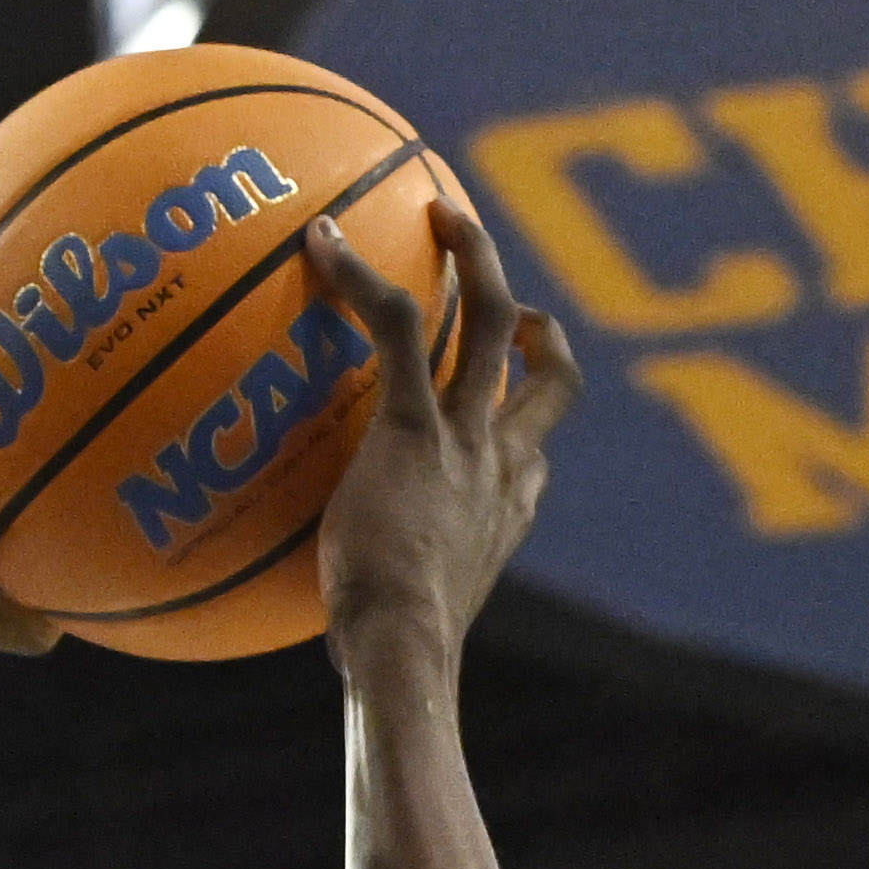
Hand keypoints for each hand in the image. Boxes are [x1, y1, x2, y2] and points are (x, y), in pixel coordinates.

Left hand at [300, 194, 578, 664]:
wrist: (407, 651)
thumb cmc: (392, 659)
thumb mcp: (406, 630)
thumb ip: (385, 612)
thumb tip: (337, 652)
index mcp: (514, 506)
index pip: (536, 441)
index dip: (526, 409)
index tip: (501, 391)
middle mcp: (507, 458)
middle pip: (546, 363)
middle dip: (526, 309)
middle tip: (488, 275)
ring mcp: (469, 435)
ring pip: (493, 316)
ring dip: (475, 255)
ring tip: (439, 210)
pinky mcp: (416, 423)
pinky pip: (399, 326)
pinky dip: (363, 278)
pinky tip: (321, 246)